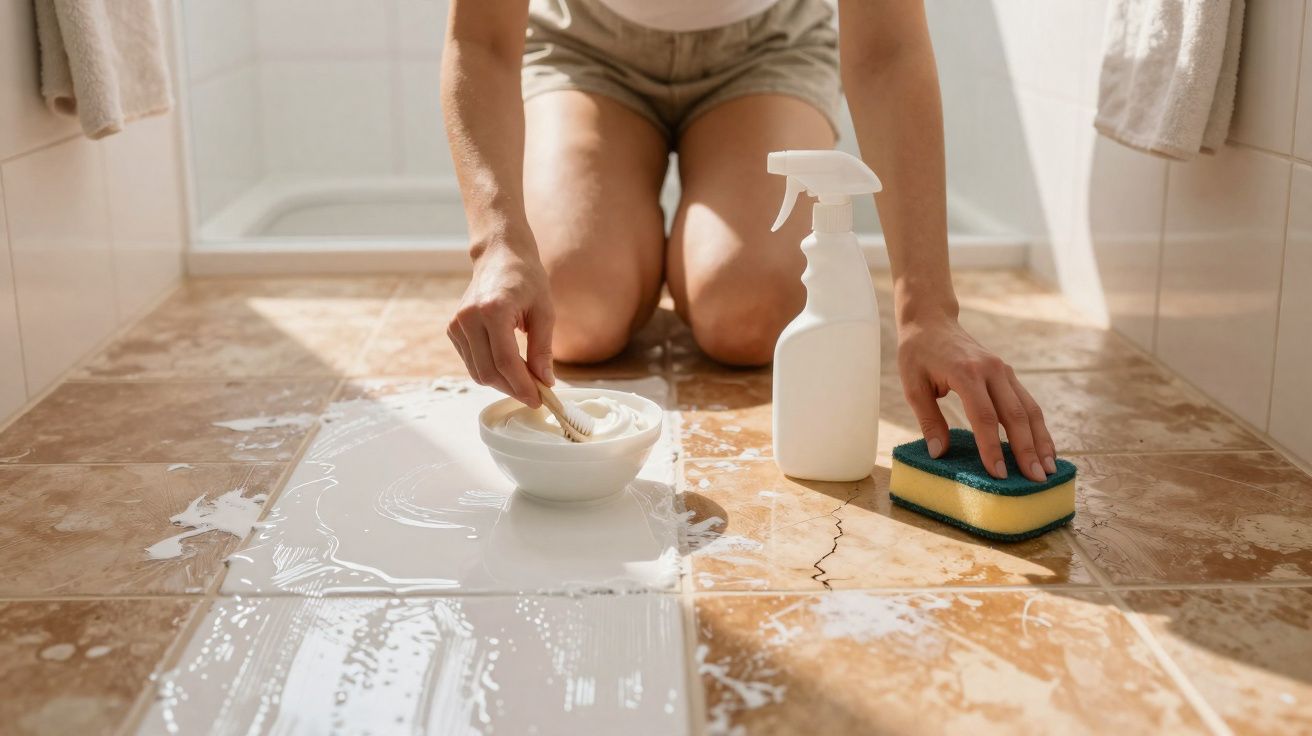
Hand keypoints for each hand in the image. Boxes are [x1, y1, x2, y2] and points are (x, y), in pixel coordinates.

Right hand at [448, 244, 553, 406]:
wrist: (499, 255)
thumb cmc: (526, 279)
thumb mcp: (544, 311)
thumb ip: (542, 349)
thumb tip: (545, 382)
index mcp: (493, 310)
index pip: (506, 361)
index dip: (523, 386)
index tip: (539, 399)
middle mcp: (469, 318)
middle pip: (489, 372)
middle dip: (513, 389)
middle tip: (536, 394)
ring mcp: (457, 324)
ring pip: (478, 372)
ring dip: (503, 383)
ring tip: (525, 381)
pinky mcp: (453, 329)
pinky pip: (472, 363)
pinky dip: (490, 371)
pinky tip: (509, 368)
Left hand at [897, 315, 1054, 481]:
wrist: (932, 321)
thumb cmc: (918, 354)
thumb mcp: (913, 386)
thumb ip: (929, 420)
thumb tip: (939, 454)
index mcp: (966, 372)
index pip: (984, 417)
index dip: (992, 447)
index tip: (998, 475)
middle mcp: (991, 370)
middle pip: (1015, 415)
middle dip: (1027, 450)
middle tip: (1036, 480)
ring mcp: (1003, 370)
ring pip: (1029, 408)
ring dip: (1041, 440)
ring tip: (1049, 470)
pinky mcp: (1008, 374)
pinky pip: (1028, 402)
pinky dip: (1037, 427)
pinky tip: (1044, 448)